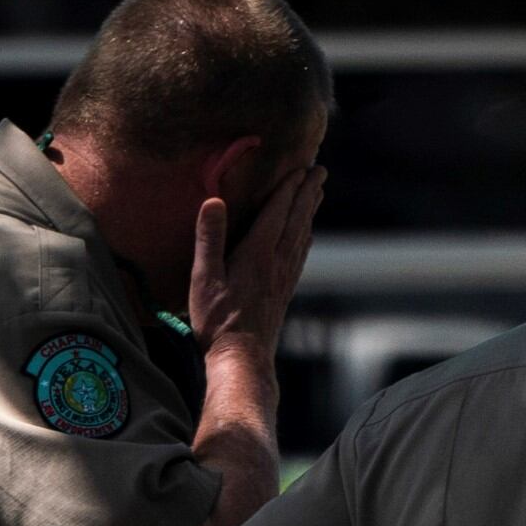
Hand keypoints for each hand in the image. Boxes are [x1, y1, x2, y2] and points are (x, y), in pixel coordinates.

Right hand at [189, 161, 325, 359]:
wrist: (242, 357)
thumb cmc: (217, 320)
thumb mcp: (204, 278)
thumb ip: (210, 238)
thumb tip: (213, 201)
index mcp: (257, 253)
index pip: (277, 212)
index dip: (288, 188)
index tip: (299, 168)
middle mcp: (277, 261)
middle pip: (297, 219)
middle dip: (308, 193)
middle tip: (320, 171)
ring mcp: (284, 276)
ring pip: (302, 234)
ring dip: (310, 211)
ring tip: (318, 193)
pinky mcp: (284, 290)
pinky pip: (300, 254)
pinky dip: (306, 236)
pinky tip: (306, 234)